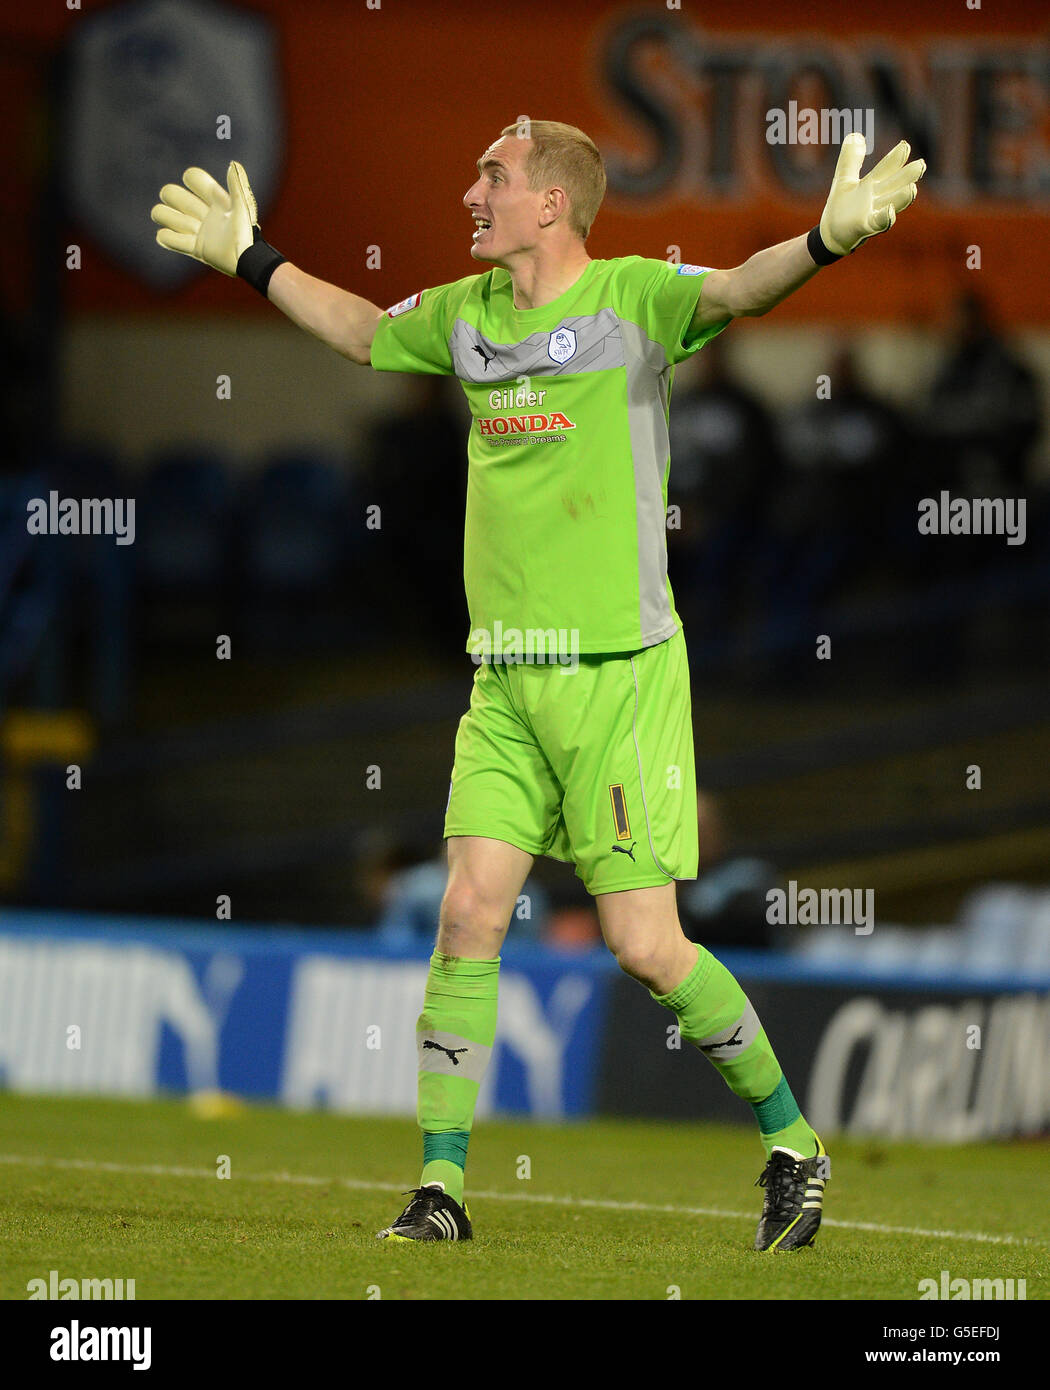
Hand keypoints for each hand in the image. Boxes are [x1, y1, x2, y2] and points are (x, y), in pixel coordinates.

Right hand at [150, 161, 258, 276]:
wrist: (246, 262)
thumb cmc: (246, 234)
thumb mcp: (243, 207)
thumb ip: (237, 185)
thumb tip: (232, 164)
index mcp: (215, 199)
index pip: (192, 177)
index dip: (192, 179)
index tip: (207, 194)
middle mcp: (204, 212)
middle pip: (171, 193)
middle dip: (173, 198)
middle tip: (192, 214)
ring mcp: (198, 231)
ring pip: (164, 215)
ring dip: (168, 218)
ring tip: (188, 229)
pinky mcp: (196, 249)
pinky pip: (168, 239)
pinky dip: (166, 238)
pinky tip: (176, 239)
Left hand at [819, 133, 925, 256]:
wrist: (830, 235)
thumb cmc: (841, 208)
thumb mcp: (844, 179)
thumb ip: (850, 159)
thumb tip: (856, 135)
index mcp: (873, 185)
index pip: (887, 169)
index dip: (895, 159)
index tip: (905, 146)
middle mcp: (877, 198)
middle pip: (895, 185)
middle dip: (907, 177)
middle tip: (921, 165)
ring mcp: (873, 213)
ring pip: (892, 204)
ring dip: (902, 198)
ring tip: (912, 189)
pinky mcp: (865, 227)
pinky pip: (878, 223)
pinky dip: (885, 218)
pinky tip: (890, 211)